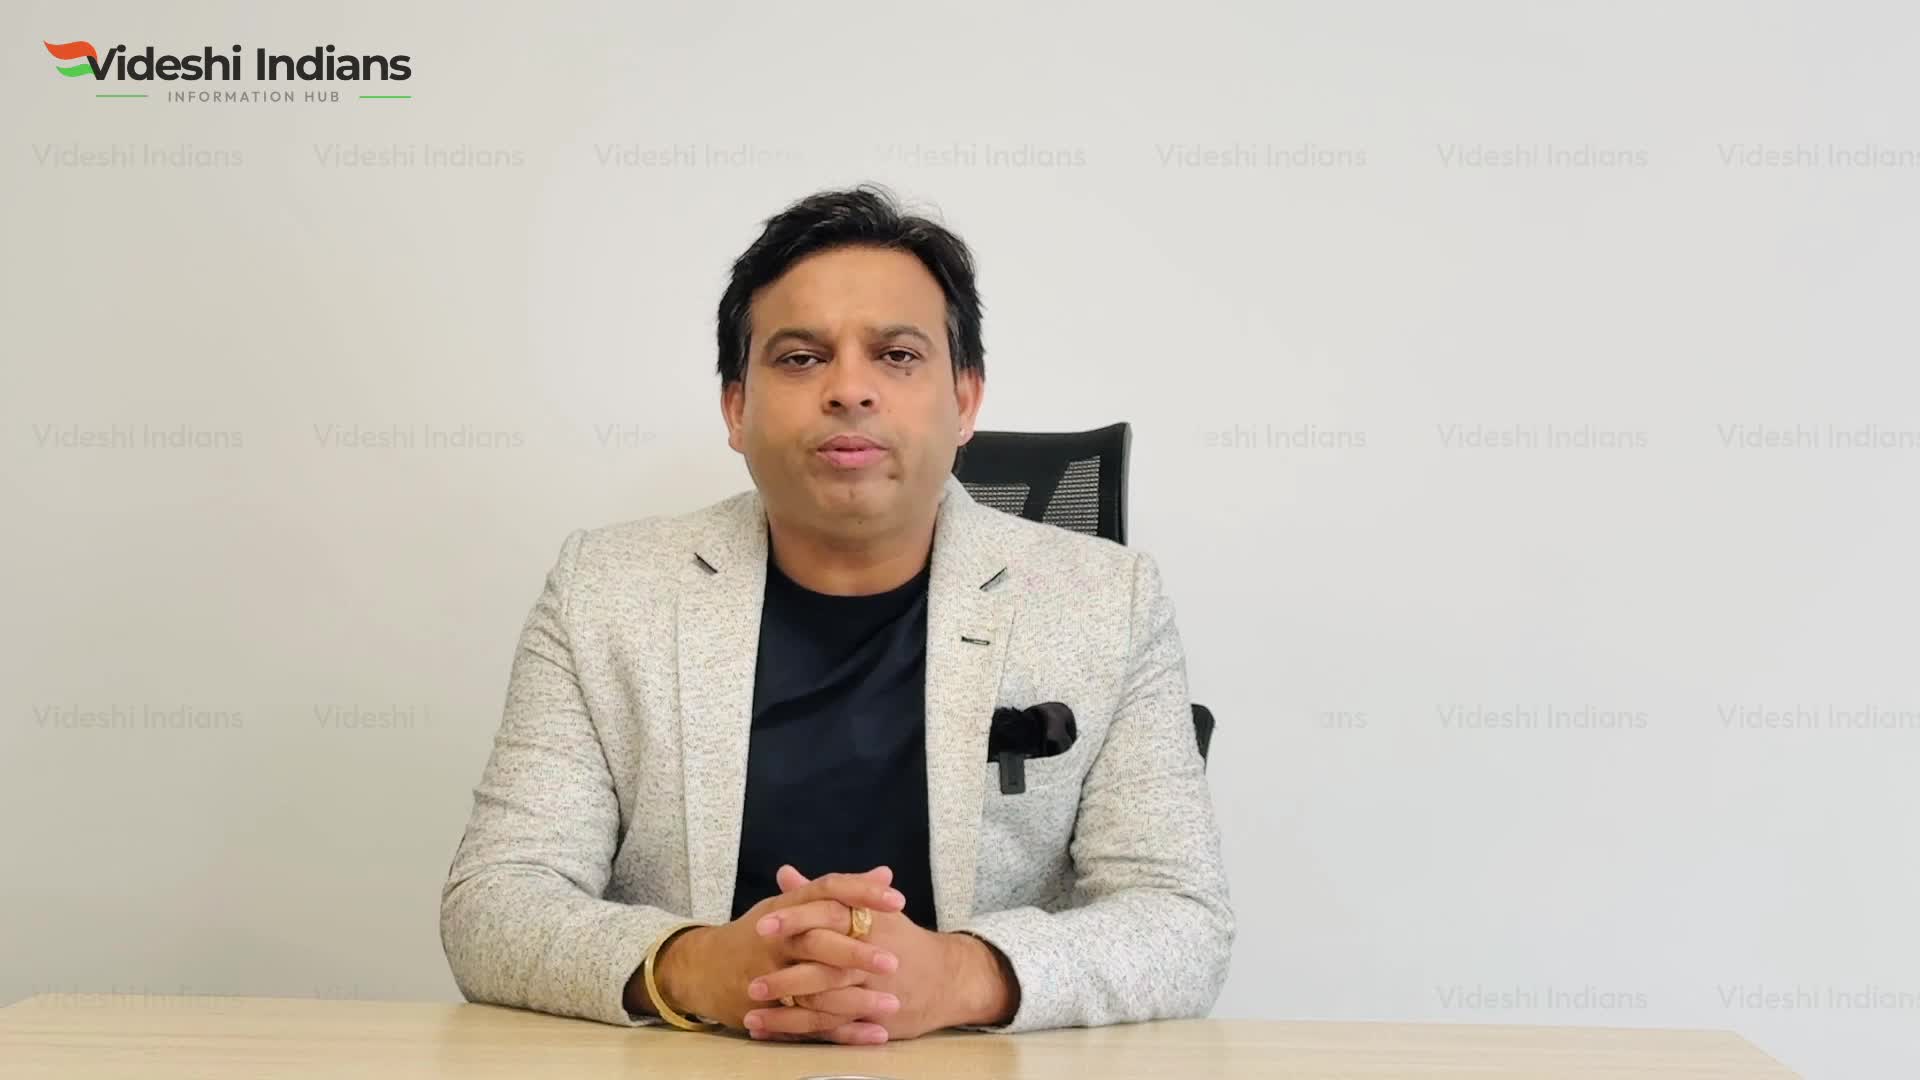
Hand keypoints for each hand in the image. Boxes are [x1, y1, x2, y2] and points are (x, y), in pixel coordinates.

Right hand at [630, 865, 906, 1034]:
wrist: (701, 968)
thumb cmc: (759, 933)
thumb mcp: (793, 904)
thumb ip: (841, 893)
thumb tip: (886, 873)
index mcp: (786, 906)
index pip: (826, 890)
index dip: (861, 892)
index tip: (898, 899)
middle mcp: (776, 938)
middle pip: (818, 942)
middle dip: (856, 953)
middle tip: (894, 962)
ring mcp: (768, 976)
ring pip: (814, 989)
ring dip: (854, 1000)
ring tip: (891, 1004)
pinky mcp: (767, 1009)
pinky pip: (808, 1023)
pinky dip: (843, 1031)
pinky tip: (874, 1033)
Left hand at [740, 865, 1017, 1043]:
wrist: (948, 978)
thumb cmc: (900, 940)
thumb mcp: (868, 910)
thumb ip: (823, 894)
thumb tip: (785, 874)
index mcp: (867, 924)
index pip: (828, 917)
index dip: (795, 921)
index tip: (762, 925)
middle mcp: (870, 958)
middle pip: (825, 965)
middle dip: (787, 976)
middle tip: (751, 981)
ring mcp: (873, 991)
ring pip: (826, 1002)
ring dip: (788, 1012)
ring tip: (752, 1012)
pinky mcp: (874, 1018)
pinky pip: (834, 1028)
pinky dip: (802, 1031)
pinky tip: (772, 1033)